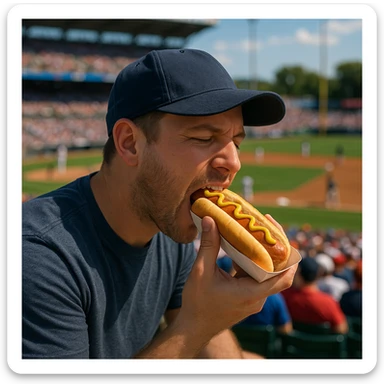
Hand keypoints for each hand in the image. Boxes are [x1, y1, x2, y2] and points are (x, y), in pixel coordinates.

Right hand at [178, 215, 296, 340]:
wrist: (193, 327)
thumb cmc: (197, 303)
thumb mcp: (201, 271)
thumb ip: (208, 245)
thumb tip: (211, 219)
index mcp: (251, 293)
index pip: (283, 277)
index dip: (288, 257)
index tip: (280, 235)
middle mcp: (257, 297)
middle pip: (278, 272)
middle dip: (275, 248)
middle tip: (266, 225)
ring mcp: (254, 299)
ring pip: (267, 273)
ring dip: (263, 254)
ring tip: (255, 232)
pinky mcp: (248, 297)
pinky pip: (257, 277)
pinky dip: (253, 262)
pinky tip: (242, 248)